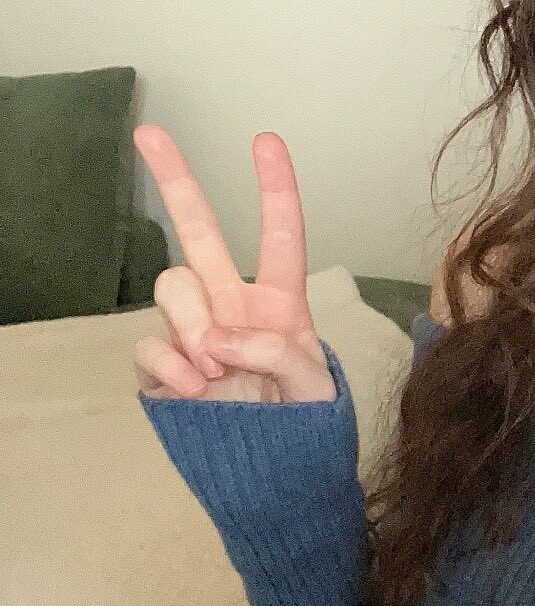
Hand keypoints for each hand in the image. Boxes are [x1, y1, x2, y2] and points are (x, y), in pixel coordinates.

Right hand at [131, 125, 336, 403]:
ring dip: (192, 325)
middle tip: (148, 132)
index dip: (275, 189)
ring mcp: (194, 332)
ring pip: (173, 288)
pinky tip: (196, 388)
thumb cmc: (304, 423)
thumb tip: (218, 337)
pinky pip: (150, 343)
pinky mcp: (164, 365)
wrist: (274, 473)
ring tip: (218, 370)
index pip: (280, 237)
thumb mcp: (314, 385)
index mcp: (279, 302)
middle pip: (199, 233)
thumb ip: (276, 350)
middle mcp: (232, 305)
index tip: (265, 141)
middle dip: (174, 179)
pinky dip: (170, 363)